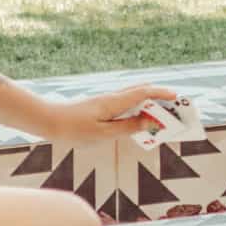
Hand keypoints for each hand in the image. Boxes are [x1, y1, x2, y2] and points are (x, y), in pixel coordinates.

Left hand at [44, 82, 178, 150]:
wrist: (48, 121)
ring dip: (149, 103)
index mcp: (115, 102)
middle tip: (174, 107)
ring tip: (162, 114)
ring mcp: (107, 101)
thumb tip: (149, 122)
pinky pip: (126, 103)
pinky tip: (140, 118)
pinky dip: (138, 107)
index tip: (177, 98)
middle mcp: (113, 97)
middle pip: (142, 91)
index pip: (144, 93)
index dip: (162, 94)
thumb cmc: (74, 129)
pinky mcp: (101, 106)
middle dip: (160, 97)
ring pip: (134, 96)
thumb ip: (128, 128)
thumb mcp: (103, 133)